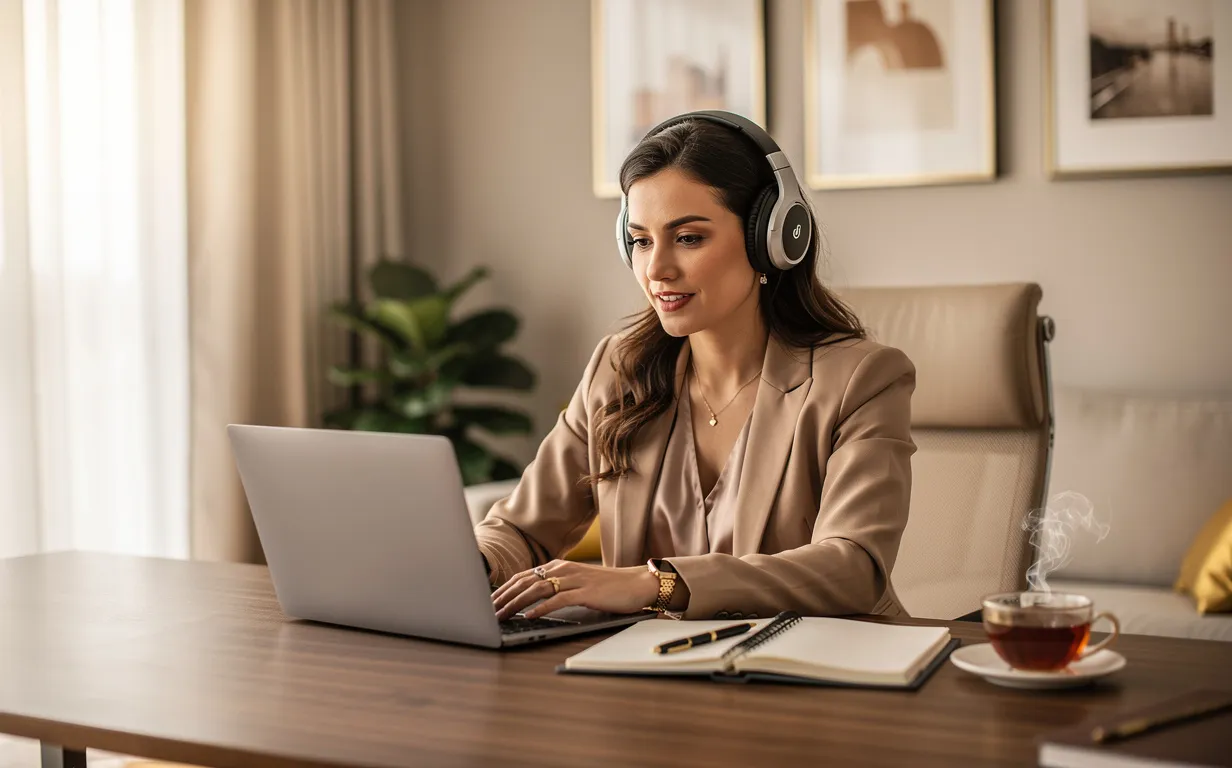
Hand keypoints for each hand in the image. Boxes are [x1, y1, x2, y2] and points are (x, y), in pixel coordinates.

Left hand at [492, 560, 659, 619]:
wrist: (637, 583)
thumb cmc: (609, 587)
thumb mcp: (578, 584)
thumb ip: (558, 588)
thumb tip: (533, 602)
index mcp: (560, 566)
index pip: (524, 576)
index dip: (505, 589)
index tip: (490, 602)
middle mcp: (564, 569)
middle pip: (525, 581)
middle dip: (504, 596)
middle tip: (488, 610)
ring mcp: (575, 579)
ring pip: (537, 589)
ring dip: (516, 603)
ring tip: (502, 614)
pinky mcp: (586, 591)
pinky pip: (558, 599)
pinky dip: (541, 608)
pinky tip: (529, 615)